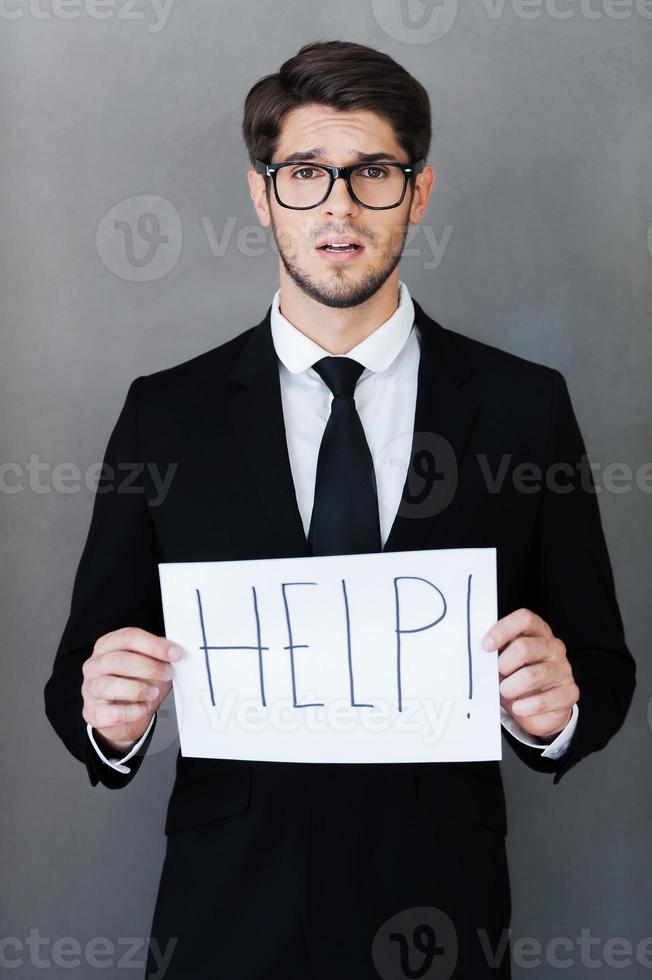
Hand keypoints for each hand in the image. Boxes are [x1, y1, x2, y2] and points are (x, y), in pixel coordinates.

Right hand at [82, 627, 182, 752]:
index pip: (128, 637)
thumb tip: (175, 651)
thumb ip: (160, 656)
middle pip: (118, 659)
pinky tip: (143, 708)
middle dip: (149, 666)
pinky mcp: (93, 712)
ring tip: (153, 693)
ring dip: (138, 689)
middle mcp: (95, 664)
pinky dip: (133, 711)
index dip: (154, 645)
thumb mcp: (151, 666)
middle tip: (168, 673)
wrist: (126, 718)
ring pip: (110, 685)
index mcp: (108, 645)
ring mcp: (90, 689)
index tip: (175, 653)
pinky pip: (112, 712)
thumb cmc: (137, 685)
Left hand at [482, 608, 578, 740]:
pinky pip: (542, 701)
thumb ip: (495, 651)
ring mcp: (563, 669)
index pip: (525, 619)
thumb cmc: (517, 677)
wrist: (537, 708)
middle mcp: (553, 647)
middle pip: (523, 647)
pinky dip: (524, 707)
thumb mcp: (505, 660)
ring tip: (506, 691)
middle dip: (503, 665)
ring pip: (530, 676)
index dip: (503, 630)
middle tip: (498, 674)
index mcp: (537, 632)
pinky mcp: (569, 693)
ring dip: (510, 688)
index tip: (486, 646)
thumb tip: (478, 653)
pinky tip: (519, 707)